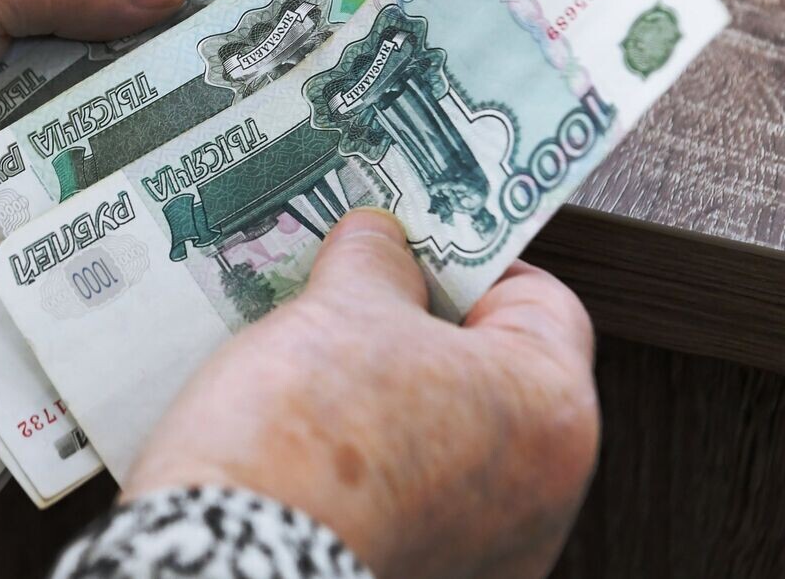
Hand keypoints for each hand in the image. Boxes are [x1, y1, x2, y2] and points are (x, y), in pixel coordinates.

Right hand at [123, 209, 598, 578]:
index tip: (411, 244)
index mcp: (553, 415)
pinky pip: (419, 496)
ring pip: (454, 436)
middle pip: (496, 372)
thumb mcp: (342, 310)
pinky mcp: (431, 578)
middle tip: (357, 295)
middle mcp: (545, 496)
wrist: (230, 565)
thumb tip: (381, 240)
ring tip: (324, 366)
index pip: (541, 299)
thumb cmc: (303, 440)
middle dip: (426, 328)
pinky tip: (317, 436)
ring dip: (399, 396)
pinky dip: (378, 461)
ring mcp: (491, 553)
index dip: (470, 259)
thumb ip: (376, 259)